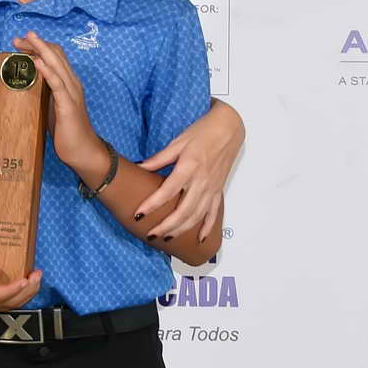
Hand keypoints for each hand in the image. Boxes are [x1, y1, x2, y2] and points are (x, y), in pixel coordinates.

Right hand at [0, 238, 43, 313]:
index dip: (12, 290)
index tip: (26, 280)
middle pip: (6, 303)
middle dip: (25, 292)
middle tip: (37, 275)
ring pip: (10, 305)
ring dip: (27, 294)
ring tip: (37, 277)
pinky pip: (10, 302)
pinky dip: (23, 294)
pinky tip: (31, 283)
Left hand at [12, 31, 102, 176]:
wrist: (84, 151)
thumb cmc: (67, 132)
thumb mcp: (52, 108)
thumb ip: (44, 94)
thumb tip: (27, 85)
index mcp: (68, 83)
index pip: (55, 57)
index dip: (39, 47)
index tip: (22, 43)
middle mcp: (72, 83)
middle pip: (55, 55)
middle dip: (36, 44)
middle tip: (17, 38)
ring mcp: (72, 92)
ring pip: (57, 64)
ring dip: (40, 50)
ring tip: (26, 40)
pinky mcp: (68, 104)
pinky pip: (57, 84)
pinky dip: (47, 71)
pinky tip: (37, 62)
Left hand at [136, 99, 243, 241]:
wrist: (229, 128)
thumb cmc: (203, 132)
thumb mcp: (177, 142)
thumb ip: (159, 159)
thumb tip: (139, 167)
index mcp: (189, 167)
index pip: (167, 191)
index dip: (152, 205)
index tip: (138, 214)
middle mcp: (202, 181)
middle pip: (183, 210)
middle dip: (166, 226)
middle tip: (150, 234)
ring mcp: (212, 188)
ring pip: (197, 215)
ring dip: (181, 230)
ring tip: (166, 239)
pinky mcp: (219, 190)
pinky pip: (213, 213)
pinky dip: (206, 228)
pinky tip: (199, 239)